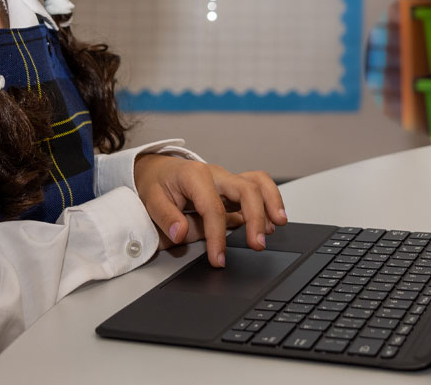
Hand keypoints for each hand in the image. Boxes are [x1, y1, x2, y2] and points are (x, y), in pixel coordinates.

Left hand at [133, 155, 286, 267]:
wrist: (159, 170)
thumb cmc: (157, 184)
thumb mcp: (151, 199)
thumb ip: (166, 217)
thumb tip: (180, 233)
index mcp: (195, 176)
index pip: (213, 208)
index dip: (217, 236)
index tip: (218, 259)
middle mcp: (216, 174)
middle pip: (245, 190)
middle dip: (255, 218)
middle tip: (258, 245)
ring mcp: (227, 179)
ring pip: (258, 182)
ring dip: (271, 203)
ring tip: (278, 225)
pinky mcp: (233, 187)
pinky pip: (258, 186)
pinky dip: (270, 200)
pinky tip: (273, 220)